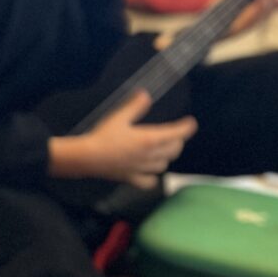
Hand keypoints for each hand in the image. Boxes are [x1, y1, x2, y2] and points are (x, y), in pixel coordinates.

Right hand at [49, 90, 197, 188]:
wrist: (87, 157)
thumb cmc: (102, 135)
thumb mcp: (118, 117)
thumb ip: (135, 107)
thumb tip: (146, 95)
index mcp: (149, 139)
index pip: (177, 133)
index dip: (186, 127)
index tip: (190, 123)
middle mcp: (150, 155)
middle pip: (174, 150)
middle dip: (177, 141)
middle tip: (173, 135)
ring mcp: (142, 168)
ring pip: (164, 165)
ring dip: (166, 157)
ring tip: (162, 151)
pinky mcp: (132, 178)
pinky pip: (149, 181)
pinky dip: (153, 177)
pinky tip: (149, 172)